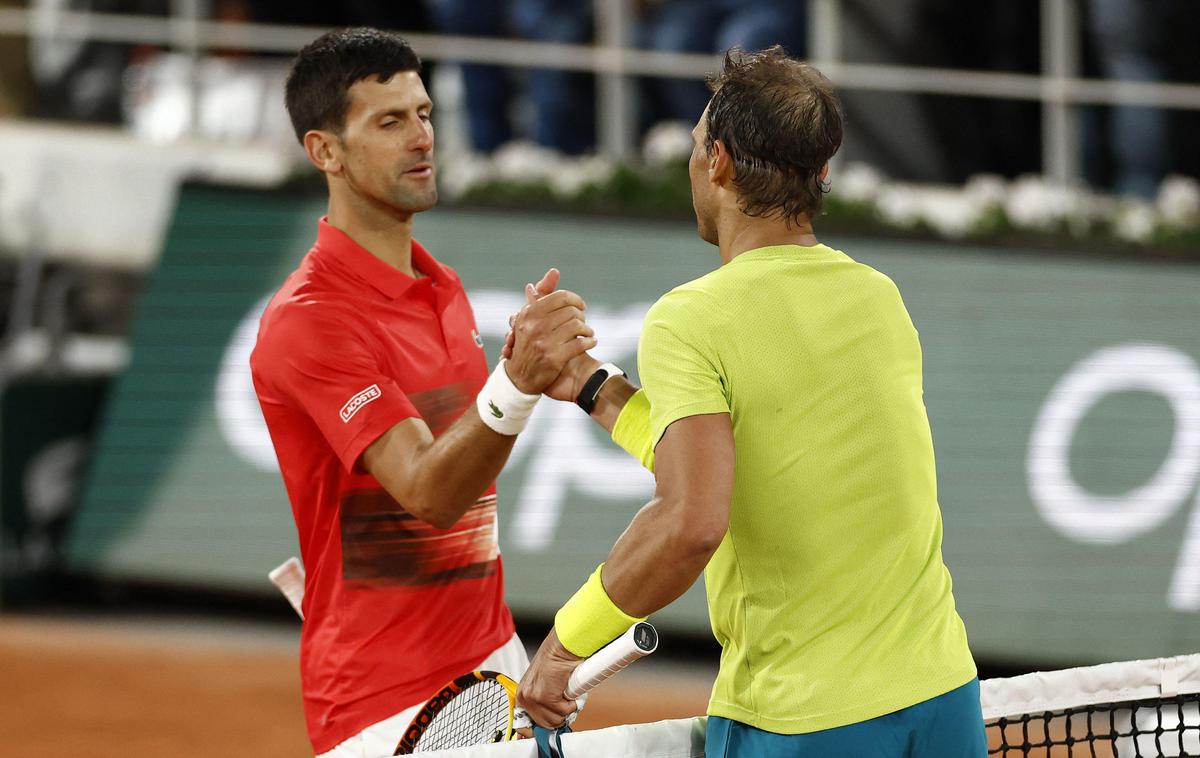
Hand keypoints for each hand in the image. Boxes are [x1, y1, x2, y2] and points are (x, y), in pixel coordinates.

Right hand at [505, 275, 595, 393]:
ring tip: (589, 333)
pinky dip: (590, 342)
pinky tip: (591, 342)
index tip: (581, 306)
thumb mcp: (529, 317)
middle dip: (581, 317)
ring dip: (587, 330)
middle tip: (583, 323)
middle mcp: (535, 326)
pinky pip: (580, 344)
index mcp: (529, 313)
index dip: (575, 300)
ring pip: (577, 327)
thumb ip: (542, 294)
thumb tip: (554, 271)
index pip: (560, 297)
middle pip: (571, 312)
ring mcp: (544, 342)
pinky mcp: (554, 358)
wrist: (519, 377)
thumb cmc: (527, 343)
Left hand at [516, 627, 583, 729]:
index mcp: (523, 695)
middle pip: (545, 725)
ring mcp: (533, 698)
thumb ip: (545, 702)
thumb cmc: (558, 662)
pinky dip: (572, 702)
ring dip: (567, 709)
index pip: (527, 725)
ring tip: (567, 692)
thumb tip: (553, 722)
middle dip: (559, 715)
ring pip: (555, 720)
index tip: (554, 721)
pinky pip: (564, 711)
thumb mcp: (546, 685)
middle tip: (566, 701)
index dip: (544, 725)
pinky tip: (569, 688)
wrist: (561, 647)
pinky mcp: (545, 696)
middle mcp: (524, 697)